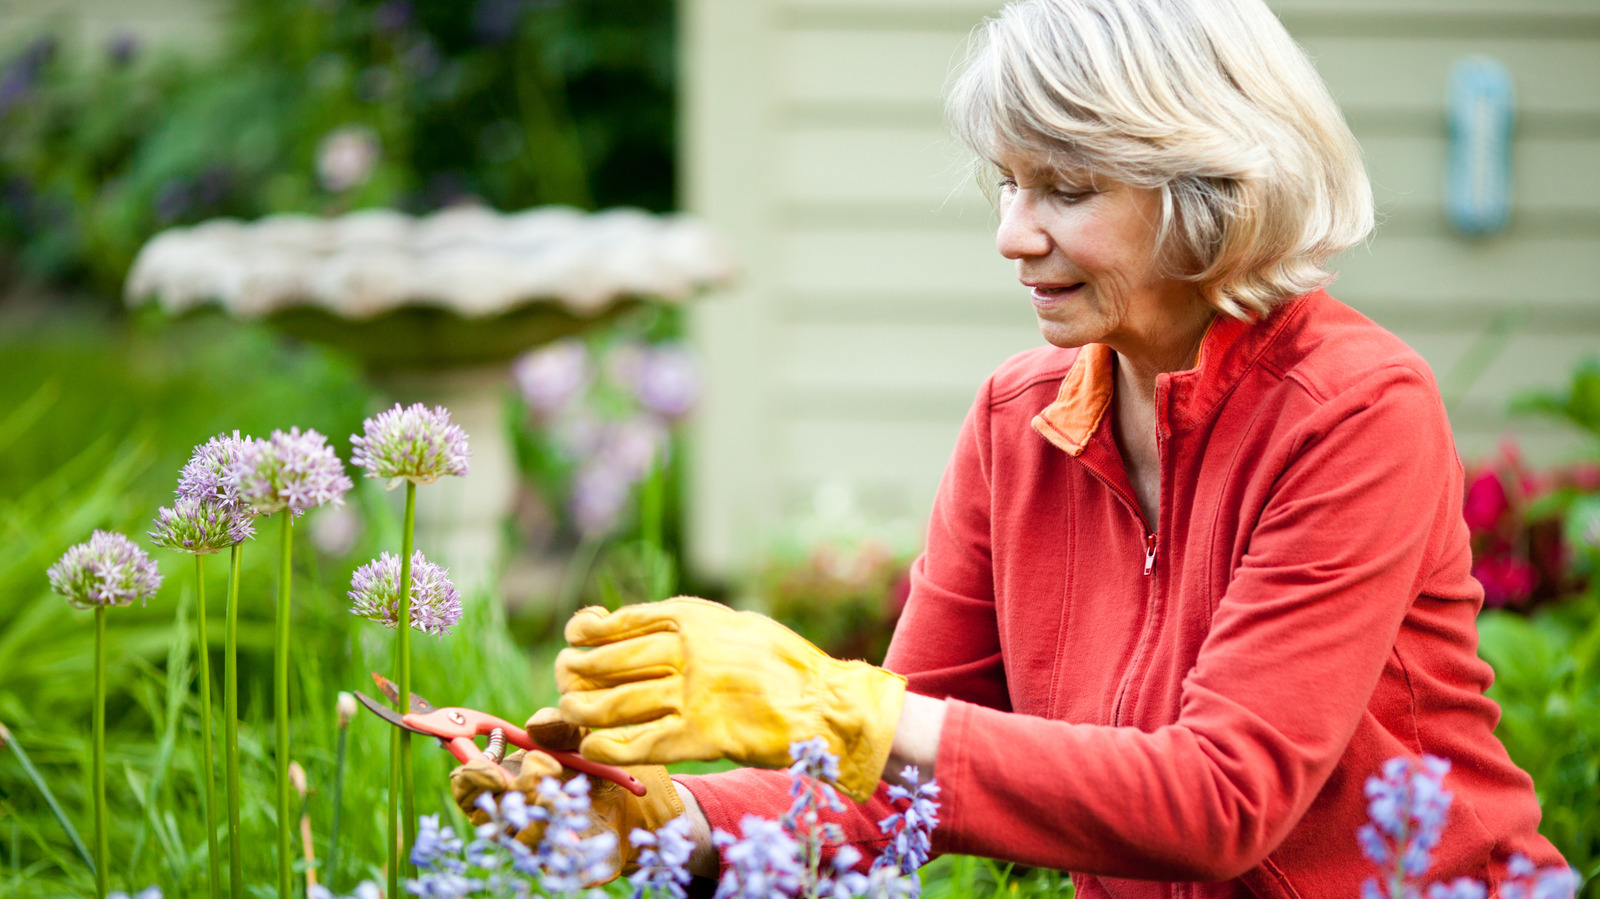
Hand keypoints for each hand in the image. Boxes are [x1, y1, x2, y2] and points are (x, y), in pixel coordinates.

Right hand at [448, 708, 685, 880]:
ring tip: (566, 792)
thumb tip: (533, 727)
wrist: (633, 807)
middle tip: (548, 768)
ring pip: (516, 835)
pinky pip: (549, 859)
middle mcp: (511, 816)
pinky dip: (562, 837)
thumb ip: (558, 726)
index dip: (472, 777)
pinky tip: (576, 824)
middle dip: (516, 788)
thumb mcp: (581, 738)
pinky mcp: (557, 866)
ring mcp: (531, 843)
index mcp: (505, 782)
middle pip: (489, 813)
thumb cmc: (595, 769)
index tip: (496, 767)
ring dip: (541, 808)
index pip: (466, 787)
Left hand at [556, 597, 906, 801]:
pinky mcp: (700, 736)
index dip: (589, 630)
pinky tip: (592, 746)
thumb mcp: (734, 624)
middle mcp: (687, 652)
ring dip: (582, 709)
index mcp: (695, 619)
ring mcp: (692, 695)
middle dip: (577, 671)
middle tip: (565, 677)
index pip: (623, 622)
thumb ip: (689, 624)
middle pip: (609, 662)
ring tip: (570, 710)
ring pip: (615, 704)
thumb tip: (634, 625)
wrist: (824, 703)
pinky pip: (638, 743)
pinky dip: (607, 746)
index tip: (575, 634)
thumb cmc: (781, 663)